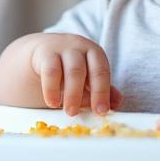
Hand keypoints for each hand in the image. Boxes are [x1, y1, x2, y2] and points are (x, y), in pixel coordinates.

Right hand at [0, 33, 120, 115]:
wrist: (42, 52)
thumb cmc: (69, 68)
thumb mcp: (86, 78)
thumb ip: (101, 90)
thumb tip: (117, 103)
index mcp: (94, 53)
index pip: (102, 71)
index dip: (103, 92)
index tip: (102, 111)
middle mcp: (80, 47)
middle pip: (85, 69)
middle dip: (85, 94)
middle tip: (83, 113)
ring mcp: (62, 48)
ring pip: (70, 70)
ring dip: (71, 93)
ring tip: (69, 111)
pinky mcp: (45, 53)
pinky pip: (50, 71)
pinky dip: (52, 89)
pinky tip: (53, 102)